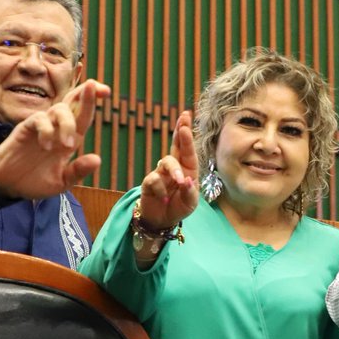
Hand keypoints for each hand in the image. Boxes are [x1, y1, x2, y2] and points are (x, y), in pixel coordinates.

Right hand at [0, 79, 111, 199]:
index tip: (107, 91)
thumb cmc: (36, 181)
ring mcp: (42, 127)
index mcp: (70, 138)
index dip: (92, 101)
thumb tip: (97, 159)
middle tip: (95, 87)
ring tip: (67, 146)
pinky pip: (39, 120)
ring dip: (67, 123)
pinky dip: (46, 130)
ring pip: (59, 109)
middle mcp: (57, 128)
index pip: (83, 115)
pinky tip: (46, 146)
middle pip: (72, 101)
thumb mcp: (61, 181)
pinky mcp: (25, 129)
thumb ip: (77, 171)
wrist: (8, 186)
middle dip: (85, 93)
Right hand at [138, 110, 198, 229]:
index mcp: (188, 169)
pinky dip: (160, 188)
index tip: (187, 120)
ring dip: (175, 170)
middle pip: (176, 145)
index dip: (188, 136)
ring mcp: (161, 173)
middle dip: (180, 131)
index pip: (188, 151)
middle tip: (184, 117)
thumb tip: (187, 180)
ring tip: (180, 181)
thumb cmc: (179, 207)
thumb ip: (190, 192)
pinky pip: (154, 179)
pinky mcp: (149, 182)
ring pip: (166, 162)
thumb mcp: (190, 203)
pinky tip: (164, 197)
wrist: (162, 221)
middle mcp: (174, 167)